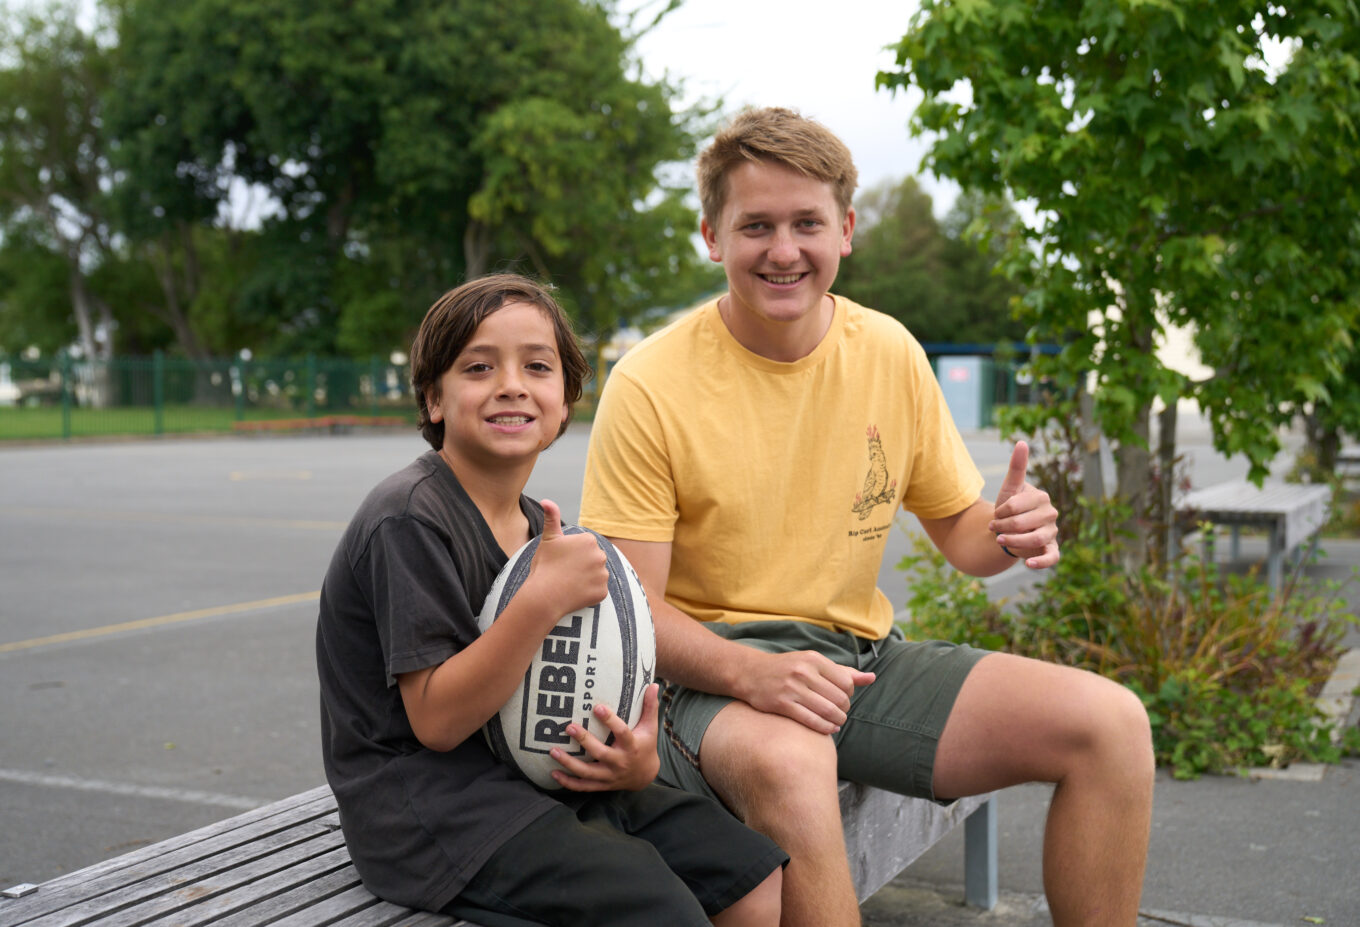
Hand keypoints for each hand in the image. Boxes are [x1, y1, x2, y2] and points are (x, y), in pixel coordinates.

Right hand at [525, 500, 609, 619]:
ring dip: (586, 579)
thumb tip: (546, 501)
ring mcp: (603, 575)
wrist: (544, 596)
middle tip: (565, 573)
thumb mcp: (548, 539)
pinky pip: (598, 590)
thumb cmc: (545, 566)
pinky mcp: (603, 592)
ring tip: (569, 583)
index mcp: (589, 540)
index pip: (585, 546)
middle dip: (582, 565)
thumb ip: (552, 518)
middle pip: (593, 560)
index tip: (562, 560)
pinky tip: (575, 593)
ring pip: (596, 575)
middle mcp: (600, 555)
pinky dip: (589, 593)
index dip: (572, 554)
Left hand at [551, 684, 660, 791]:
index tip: (597, 707)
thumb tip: (654, 685)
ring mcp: (609, 776)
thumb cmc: (645, 746)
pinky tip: (554, 773)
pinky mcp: (602, 784)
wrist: (645, 776)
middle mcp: (620, 763)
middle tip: (569, 727)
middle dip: (584, 741)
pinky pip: (583, 786)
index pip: (622, 733)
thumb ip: (650, 707)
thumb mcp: (650, 727)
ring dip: (569, 763)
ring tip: (553, 751)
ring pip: (587, 772)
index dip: (610, 720)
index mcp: (631, 746)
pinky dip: (568, 782)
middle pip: (600, 753)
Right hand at [737, 650, 875, 734]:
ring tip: (837, 722)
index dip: (849, 694)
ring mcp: (792, 689)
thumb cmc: (787, 668)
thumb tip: (872, 678)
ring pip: (828, 711)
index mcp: (813, 659)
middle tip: (841, 712)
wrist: (751, 673)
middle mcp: (804, 672)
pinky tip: (829, 729)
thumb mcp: (813, 663)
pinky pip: (812, 721)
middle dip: (844, 710)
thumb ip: (843, 671)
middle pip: (839, 698)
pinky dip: (825, 728)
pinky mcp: (782, 704)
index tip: (843, 698)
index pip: (846, 682)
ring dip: (838, 721)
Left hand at [988, 441, 1058, 568]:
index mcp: (1042, 498)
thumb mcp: (1010, 488)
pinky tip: (1029, 564)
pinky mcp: (1051, 549)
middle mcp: (1051, 515)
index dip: (1002, 511)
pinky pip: (1052, 557)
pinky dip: (1042, 562)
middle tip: (993, 528)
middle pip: (1024, 523)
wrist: (1009, 531)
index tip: (996, 513)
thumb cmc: (1009, 509)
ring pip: (1036, 539)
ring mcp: (1052, 532)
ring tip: (999, 540)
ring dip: (1014, 541)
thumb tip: (1022, 442)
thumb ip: (1017, 467)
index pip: (1017, 505)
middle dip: (1004, 526)